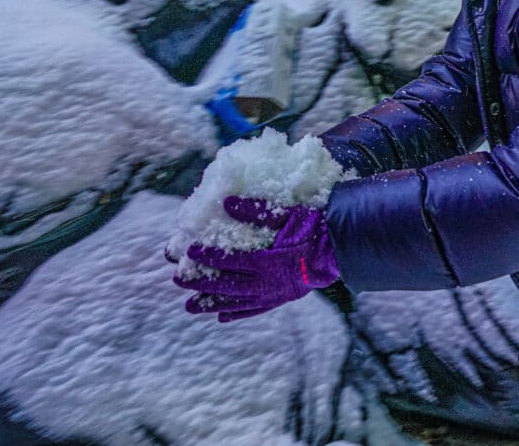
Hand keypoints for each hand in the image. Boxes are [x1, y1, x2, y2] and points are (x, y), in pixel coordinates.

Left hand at [174, 197, 339, 321]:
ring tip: (190, 306)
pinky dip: (236, 313)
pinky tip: (222, 316)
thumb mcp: (288, 214)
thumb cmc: (315, 228)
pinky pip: (253, 310)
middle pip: (227, 284)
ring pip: (236, 302)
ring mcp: (273, 294)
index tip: (190, 250)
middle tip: (178, 279)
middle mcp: (267, 283)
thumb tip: (227, 202)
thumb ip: (257, 210)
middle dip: (201, 281)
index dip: (209, 255)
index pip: (230, 260)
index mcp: (267, 261)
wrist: (340, 251)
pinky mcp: (280, 300)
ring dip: (211, 303)